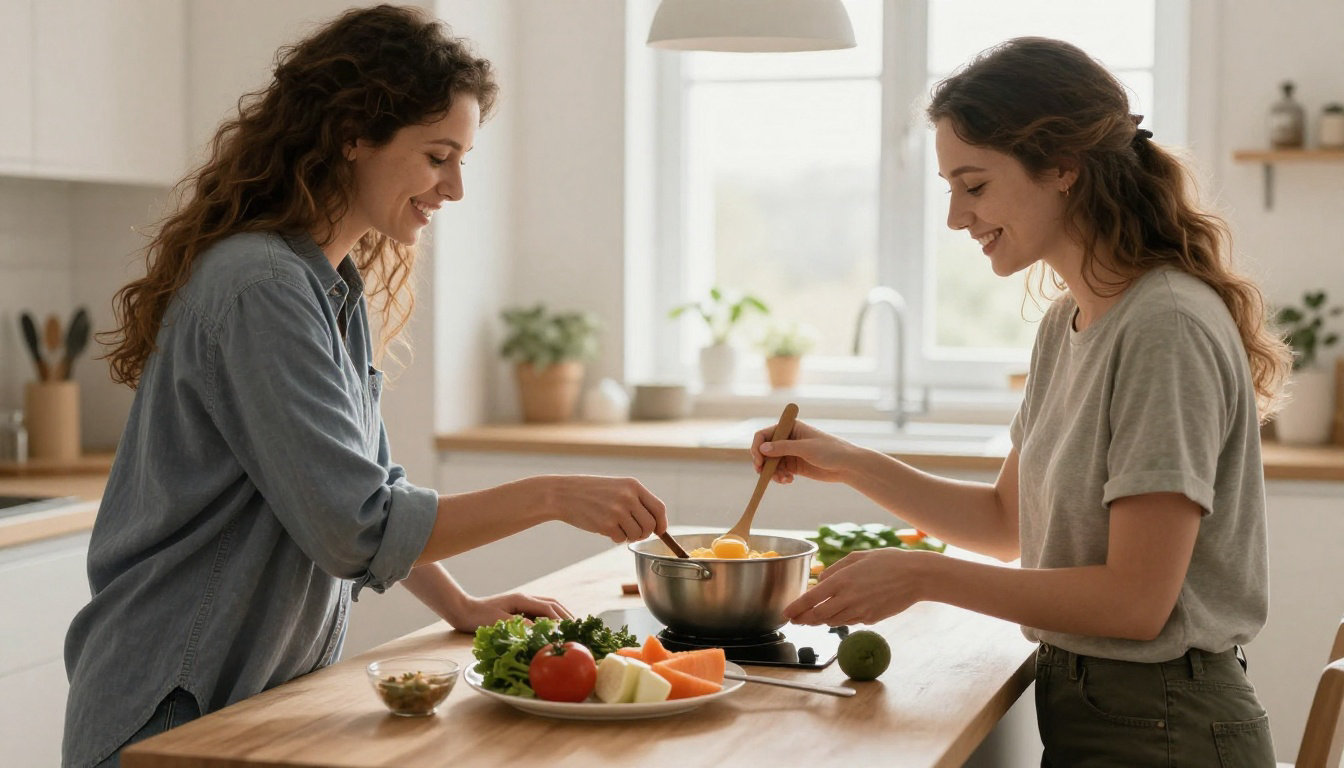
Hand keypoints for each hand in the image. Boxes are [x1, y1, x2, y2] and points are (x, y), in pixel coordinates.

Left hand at [444, 592, 572, 632]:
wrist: (463, 610)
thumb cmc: (478, 617)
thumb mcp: (499, 623)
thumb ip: (520, 626)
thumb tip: (541, 631)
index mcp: (522, 600)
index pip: (548, 609)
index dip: (561, 620)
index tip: (571, 631)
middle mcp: (524, 598)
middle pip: (552, 603)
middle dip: (566, 614)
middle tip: (577, 627)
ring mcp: (521, 601)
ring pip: (547, 604)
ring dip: (560, 614)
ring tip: (570, 625)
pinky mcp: (518, 607)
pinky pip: (539, 610)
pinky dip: (550, 616)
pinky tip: (552, 626)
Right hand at [541, 475, 666, 542]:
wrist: (564, 494)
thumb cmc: (592, 492)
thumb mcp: (617, 487)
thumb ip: (636, 501)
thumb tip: (656, 525)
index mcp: (633, 486)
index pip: (659, 508)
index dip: (662, 523)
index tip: (660, 531)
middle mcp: (628, 497)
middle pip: (650, 525)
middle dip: (644, 533)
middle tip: (633, 531)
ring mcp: (617, 511)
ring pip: (637, 534)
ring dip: (629, 536)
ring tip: (616, 527)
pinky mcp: (606, 524)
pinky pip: (621, 539)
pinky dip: (615, 537)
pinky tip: (604, 527)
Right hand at [751, 418, 862, 484]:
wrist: (847, 465)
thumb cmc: (830, 451)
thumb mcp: (806, 448)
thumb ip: (783, 448)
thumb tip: (762, 448)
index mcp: (789, 428)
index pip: (764, 435)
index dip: (757, 447)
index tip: (759, 461)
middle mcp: (787, 439)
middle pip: (764, 450)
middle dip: (764, 463)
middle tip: (765, 475)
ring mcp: (790, 453)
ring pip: (770, 463)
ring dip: (772, 473)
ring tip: (783, 479)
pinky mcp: (794, 466)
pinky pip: (779, 471)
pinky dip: (779, 477)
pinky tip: (789, 481)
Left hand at [783, 548, 929, 625]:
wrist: (916, 576)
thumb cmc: (888, 561)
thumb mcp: (858, 557)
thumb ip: (835, 569)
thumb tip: (820, 580)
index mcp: (842, 580)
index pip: (811, 599)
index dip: (796, 608)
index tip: (786, 613)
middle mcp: (848, 598)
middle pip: (818, 615)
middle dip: (804, 619)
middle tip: (796, 619)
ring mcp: (860, 611)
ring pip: (833, 621)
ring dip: (821, 620)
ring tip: (813, 616)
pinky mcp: (871, 619)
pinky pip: (850, 621)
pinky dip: (841, 618)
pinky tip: (841, 612)